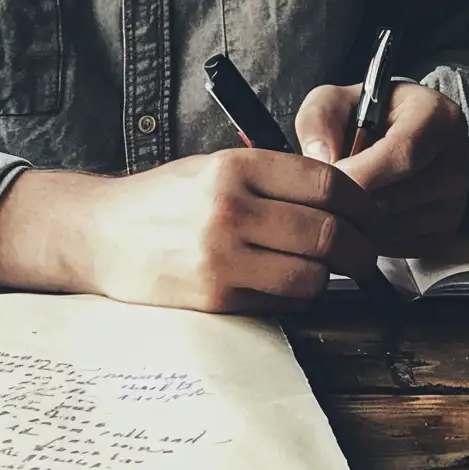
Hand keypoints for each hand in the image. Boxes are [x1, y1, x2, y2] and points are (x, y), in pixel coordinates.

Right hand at [81, 146, 388, 311]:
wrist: (98, 235)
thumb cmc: (160, 203)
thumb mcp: (213, 168)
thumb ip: (272, 178)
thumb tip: (343, 199)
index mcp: (236, 168)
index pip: (330, 185)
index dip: (364, 205)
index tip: (370, 217)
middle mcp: (230, 210)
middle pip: (329, 233)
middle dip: (360, 249)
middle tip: (364, 254)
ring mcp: (220, 257)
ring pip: (311, 275)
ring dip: (328, 278)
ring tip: (326, 273)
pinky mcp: (213, 296)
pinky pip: (279, 301)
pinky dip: (293, 297)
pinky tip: (284, 286)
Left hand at [296, 79, 468, 256]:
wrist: (396, 141)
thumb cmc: (362, 120)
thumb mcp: (336, 101)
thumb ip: (319, 116)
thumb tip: (320, 157)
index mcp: (437, 117)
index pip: (402, 155)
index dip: (356, 173)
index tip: (323, 180)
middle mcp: (457, 160)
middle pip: (393, 198)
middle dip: (347, 202)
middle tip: (321, 196)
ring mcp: (455, 201)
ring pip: (390, 227)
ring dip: (353, 222)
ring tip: (339, 201)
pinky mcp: (444, 232)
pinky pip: (395, 246)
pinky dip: (368, 238)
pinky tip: (357, 217)